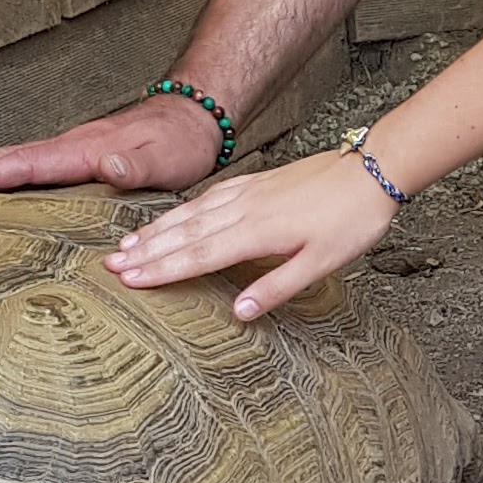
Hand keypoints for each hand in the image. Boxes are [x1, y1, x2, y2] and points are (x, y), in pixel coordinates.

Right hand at [0, 91, 227, 199]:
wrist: (196, 116)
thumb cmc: (182, 143)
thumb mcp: (167, 160)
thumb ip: (138, 166)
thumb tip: (107, 167)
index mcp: (83, 150)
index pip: (24, 164)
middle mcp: (70, 147)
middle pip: (8, 159)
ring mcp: (72, 150)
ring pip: (16, 161)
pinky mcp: (79, 157)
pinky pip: (32, 167)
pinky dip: (5, 175)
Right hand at [103, 148, 395, 316]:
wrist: (372, 170)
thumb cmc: (351, 219)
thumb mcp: (322, 264)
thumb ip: (277, 287)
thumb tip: (239, 312)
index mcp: (257, 232)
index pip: (198, 255)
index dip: (161, 270)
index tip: (129, 280)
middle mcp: (244, 209)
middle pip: (185, 234)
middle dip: (146, 251)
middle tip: (110, 265)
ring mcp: (248, 192)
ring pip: (192, 213)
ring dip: (158, 230)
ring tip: (128, 244)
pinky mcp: (257, 181)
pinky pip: (209, 197)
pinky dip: (184, 208)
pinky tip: (175, 215)